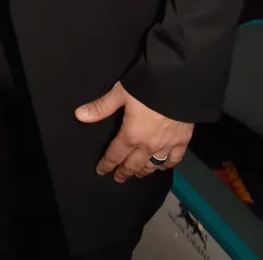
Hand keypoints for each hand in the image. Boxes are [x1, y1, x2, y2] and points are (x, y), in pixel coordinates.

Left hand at [75, 81, 193, 182]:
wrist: (178, 83)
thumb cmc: (147, 86)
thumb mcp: (120, 93)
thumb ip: (101, 107)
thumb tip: (79, 115)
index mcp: (131, 134)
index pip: (115, 154)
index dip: (107, 164)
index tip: (102, 171)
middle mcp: (148, 145)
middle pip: (133, 164)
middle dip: (124, 172)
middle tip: (118, 178)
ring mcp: (167, 145)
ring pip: (152, 165)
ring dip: (143, 171)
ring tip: (137, 173)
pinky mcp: (183, 140)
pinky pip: (173, 160)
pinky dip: (166, 165)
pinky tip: (162, 166)